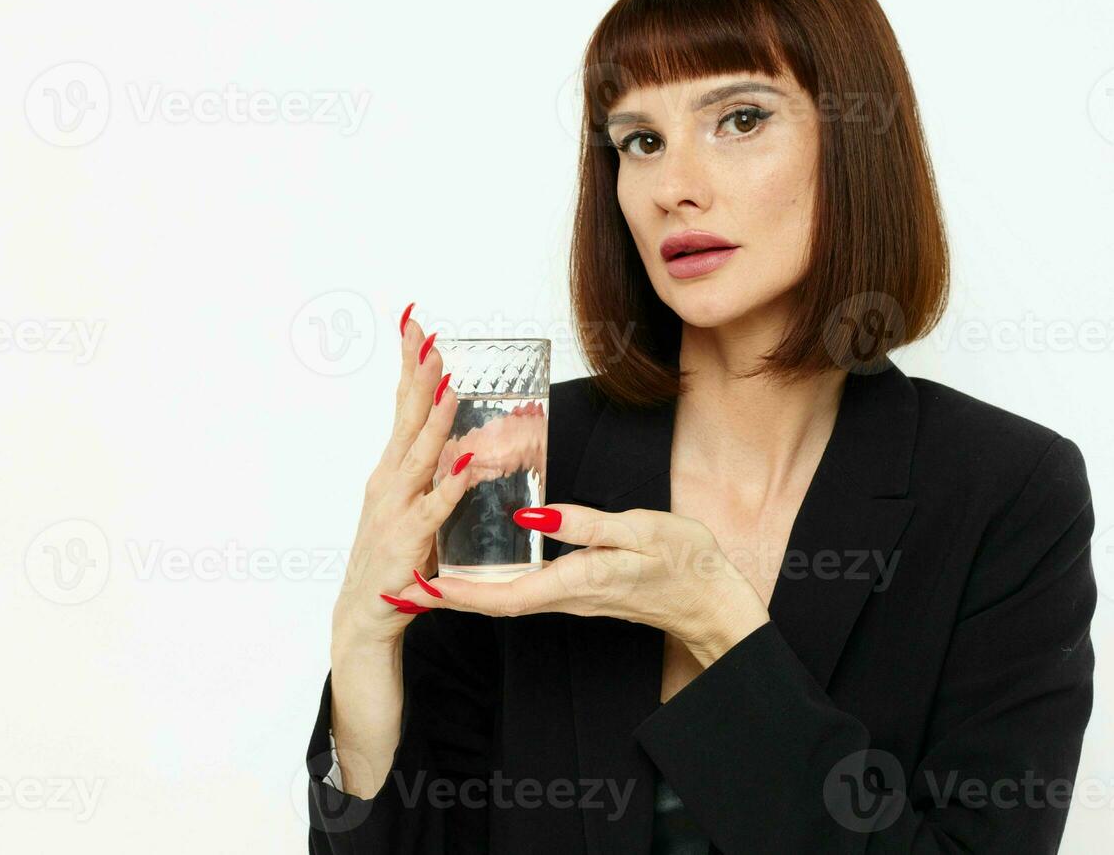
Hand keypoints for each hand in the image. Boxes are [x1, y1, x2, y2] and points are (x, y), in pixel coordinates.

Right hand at [330, 308, 474, 649]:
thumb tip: (466, 446)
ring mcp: (396, 509)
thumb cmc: (393, 558)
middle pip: (405, 419)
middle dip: (417, 376)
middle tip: (426, 336)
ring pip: (419, 456)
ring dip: (434, 420)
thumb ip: (434, 476)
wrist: (363, 614)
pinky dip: (450, 485)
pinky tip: (463, 463)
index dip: (410, 367)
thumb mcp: (414, 506)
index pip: (402, 406)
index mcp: (392, 470)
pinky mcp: (409, 539)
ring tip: (448, 385)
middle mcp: (389, 481)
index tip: (416, 326)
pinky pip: (435, 507)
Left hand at [408, 504, 771, 664]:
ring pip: (506, 596)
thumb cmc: (685, 562)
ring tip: (427, 571)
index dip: (455, 593)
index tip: (416, 587)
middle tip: (400, 582)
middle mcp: (567, 596)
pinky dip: (493, 580)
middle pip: (494, 600)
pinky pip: (525, 589)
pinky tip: (481, 564)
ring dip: (465, 588)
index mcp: (577, 582)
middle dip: (446, 594)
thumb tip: (531, 513)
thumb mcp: (639, 531)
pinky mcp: (580, 589)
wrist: (712, 599)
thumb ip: (585, 524)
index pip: (503, 594)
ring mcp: (573, 596)